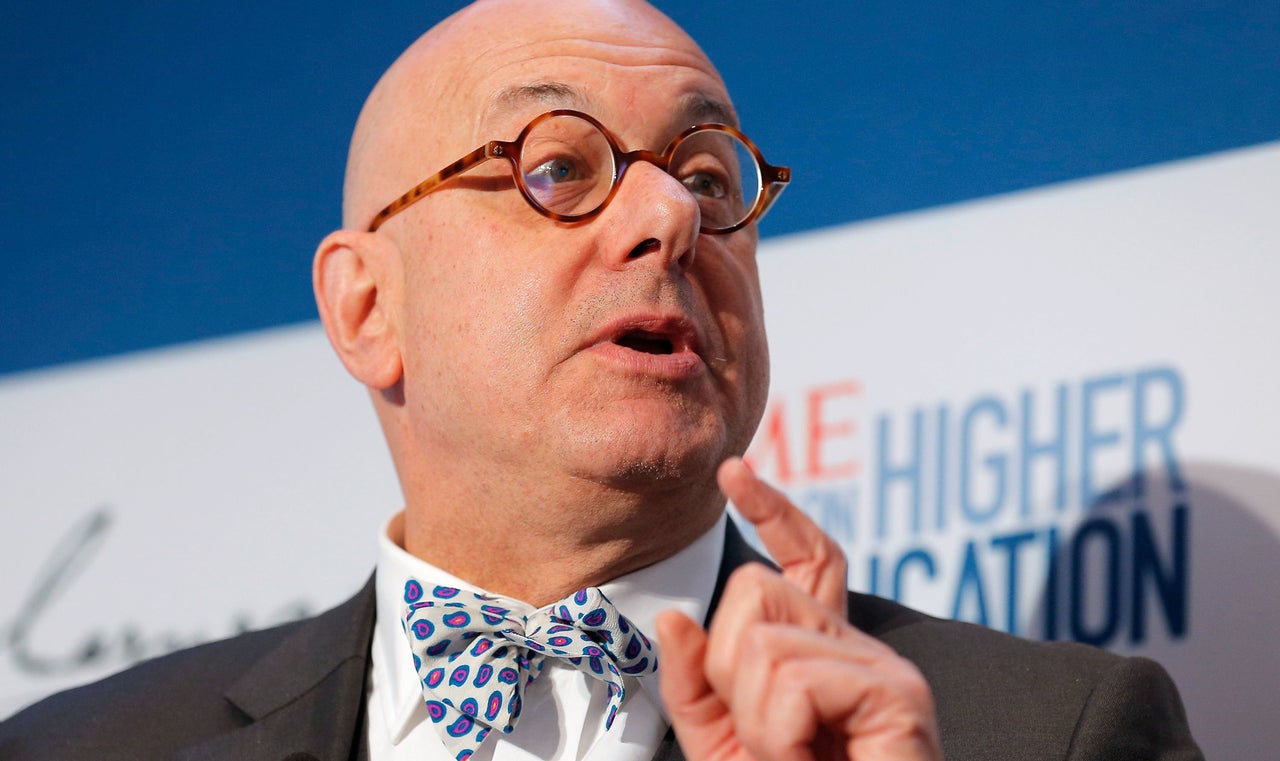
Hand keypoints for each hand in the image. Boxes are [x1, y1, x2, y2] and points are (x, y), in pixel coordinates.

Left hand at [655, 458, 941, 760]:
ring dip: (756, 721)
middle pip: (755, 591)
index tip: (735, 473)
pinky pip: (794, 678)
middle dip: (729, 673)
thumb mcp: (727, 748)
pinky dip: (780, 733)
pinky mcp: (897, 691)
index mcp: (820, 652)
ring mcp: (880, 664)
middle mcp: (855, 646)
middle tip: (770, 739)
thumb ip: (697, 687)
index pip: (804, 557)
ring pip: (762, 638)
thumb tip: (674, 618)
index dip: (773, 510)